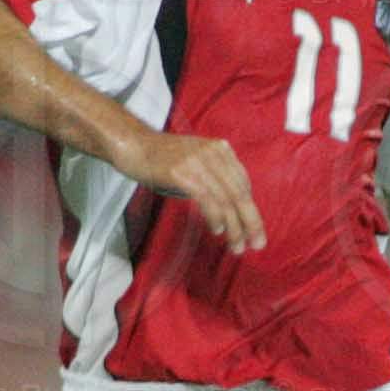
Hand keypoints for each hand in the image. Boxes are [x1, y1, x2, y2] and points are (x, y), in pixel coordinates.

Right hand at [128, 126, 264, 253]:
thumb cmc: (162, 159)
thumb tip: (232, 211)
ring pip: (225, 199)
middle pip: (239, 193)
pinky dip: (215, 217)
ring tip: (236, 246)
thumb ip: (215, 179)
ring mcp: (197, 161)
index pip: (244, 184)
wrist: (132, 144)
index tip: (256, 231)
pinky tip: (217, 230)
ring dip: (234, 227)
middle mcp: (213, 153)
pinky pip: (207, 199)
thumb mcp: (196, 163)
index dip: (252, 210)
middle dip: (251, 222)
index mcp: (220, 150)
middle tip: (257, 244)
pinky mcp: (182, 172)